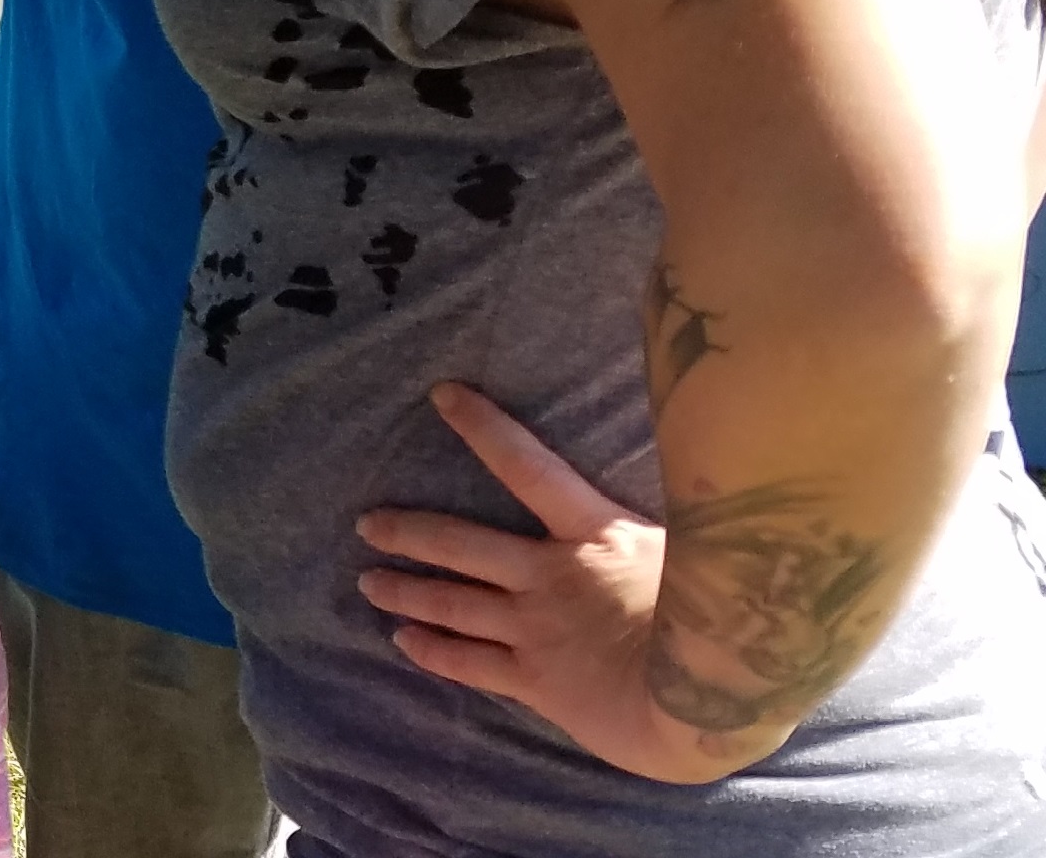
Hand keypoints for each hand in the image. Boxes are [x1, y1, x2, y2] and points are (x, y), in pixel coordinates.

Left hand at [355, 382, 745, 783]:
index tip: (442, 396)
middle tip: (367, 523)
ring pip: (453, 604)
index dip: (484, 427)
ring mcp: (536, 629)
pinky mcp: (535, 681)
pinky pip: (469, 664)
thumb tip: (709, 472)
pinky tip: (403, 641)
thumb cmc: (728, 620)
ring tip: (369, 582)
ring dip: (407, 591)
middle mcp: (551, 576)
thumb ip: (681, 521)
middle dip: (411, 532)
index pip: (529, 465)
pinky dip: (432, 651)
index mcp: (595, 535)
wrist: (711, 700)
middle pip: (462, 544)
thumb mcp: (705, 550)